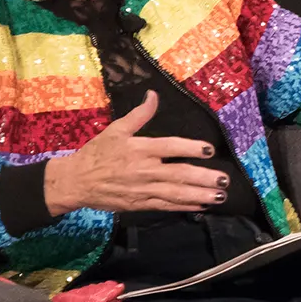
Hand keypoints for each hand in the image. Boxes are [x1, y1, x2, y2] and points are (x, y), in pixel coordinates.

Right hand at [42, 91, 227, 214]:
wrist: (76, 181)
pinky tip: (201, 206)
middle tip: (224, 180)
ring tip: (220, 196)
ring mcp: (144, 189)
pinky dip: (185, 207)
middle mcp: (145, 170)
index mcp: (140, 149)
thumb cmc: (97, 153)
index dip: (191, 148)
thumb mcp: (116, 129)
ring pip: (177, 193)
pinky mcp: (141, 204)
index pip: (171, 147)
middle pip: (180, 174)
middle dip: (204, 178)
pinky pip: (167, 206)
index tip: (209, 150)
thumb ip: (139, 114)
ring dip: (200, 195)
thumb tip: (153, 95)